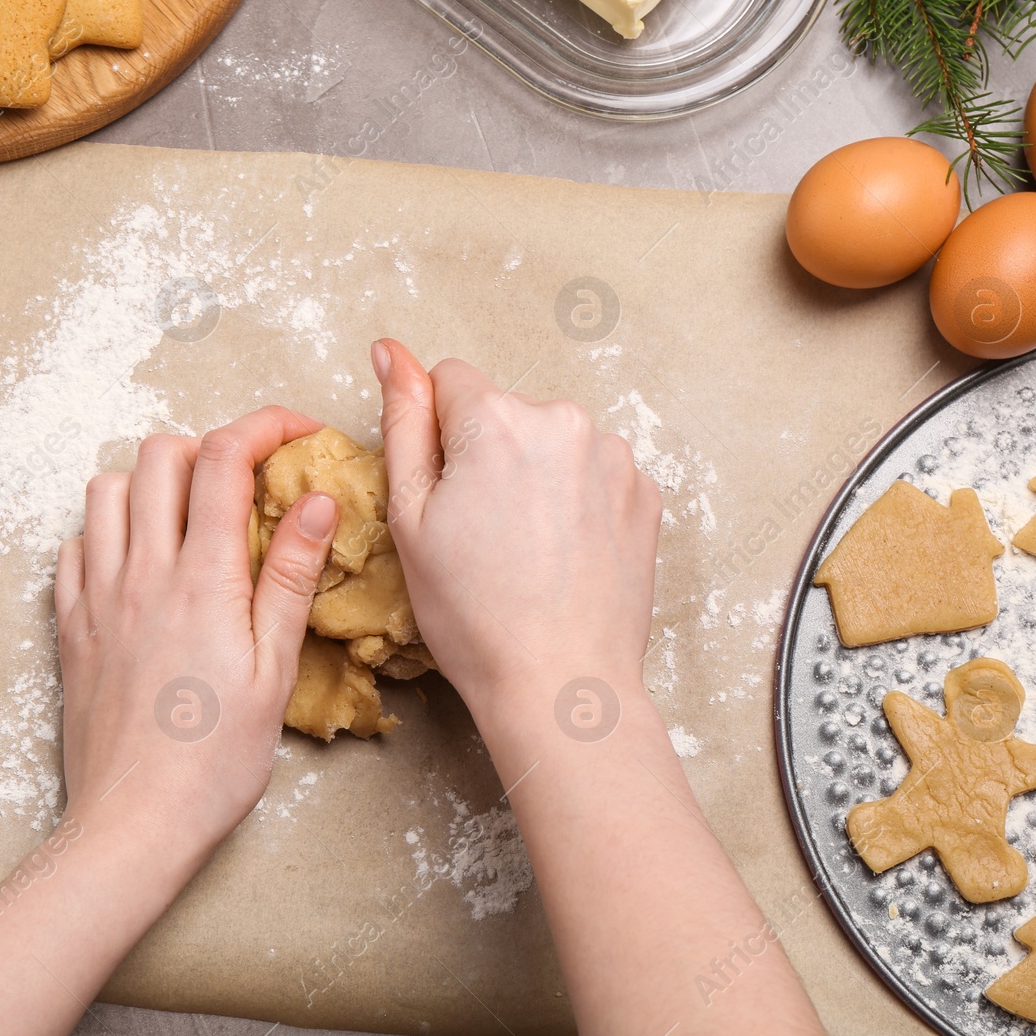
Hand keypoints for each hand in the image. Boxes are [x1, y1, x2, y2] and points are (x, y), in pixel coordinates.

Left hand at [53, 406, 338, 854]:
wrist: (132, 825)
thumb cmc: (216, 762)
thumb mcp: (274, 672)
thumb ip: (290, 577)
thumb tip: (315, 500)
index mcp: (202, 579)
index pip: (225, 458)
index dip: (264, 426)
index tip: (298, 434)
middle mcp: (141, 572)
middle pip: (160, 455)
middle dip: (210, 447)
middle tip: (247, 485)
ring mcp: (96, 596)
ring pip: (106, 488)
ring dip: (151, 482)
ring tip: (190, 517)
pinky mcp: (70, 626)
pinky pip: (73, 545)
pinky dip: (107, 530)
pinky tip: (140, 562)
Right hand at [371, 339, 660, 721]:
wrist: (561, 685)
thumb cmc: (475, 615)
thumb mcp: (411, 517)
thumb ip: (401, 420)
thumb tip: (390, 350)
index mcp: (497, 420)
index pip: (449, 381)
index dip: (435, 436)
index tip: (444, 494)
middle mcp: (564, 421)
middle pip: (504, 413)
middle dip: (487, 456)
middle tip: (480, 535)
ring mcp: (614, 456)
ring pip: (550, 444)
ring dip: (534, 477)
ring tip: (525, 552)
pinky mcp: (644, 493)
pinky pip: (592, 474)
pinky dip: (575, 503)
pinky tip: (562, 555)